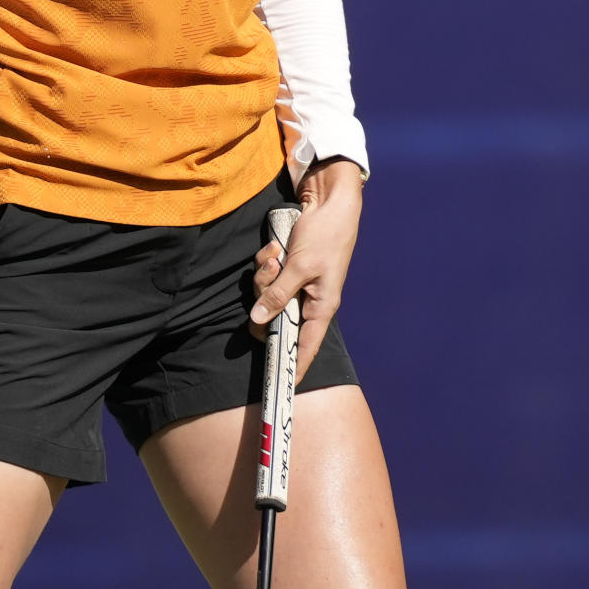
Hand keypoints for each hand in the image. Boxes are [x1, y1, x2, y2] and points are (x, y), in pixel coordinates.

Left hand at [249, 158, 363, 383]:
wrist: (330, 201)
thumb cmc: (325, 236)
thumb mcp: (300, 266)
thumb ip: (279, 294)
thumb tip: (259, 321)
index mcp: (321, 307)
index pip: (305, 347)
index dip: (294, 366)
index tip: (281, 386)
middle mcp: (308, 299)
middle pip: (275, 317)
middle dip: (265, 299)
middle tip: (269, 276)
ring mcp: (296, 282)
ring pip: (267, 293)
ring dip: (264, 274)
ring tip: (275, 255)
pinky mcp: (287, 266)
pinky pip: (267, 273)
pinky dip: (266, 260)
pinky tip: (275, 246)